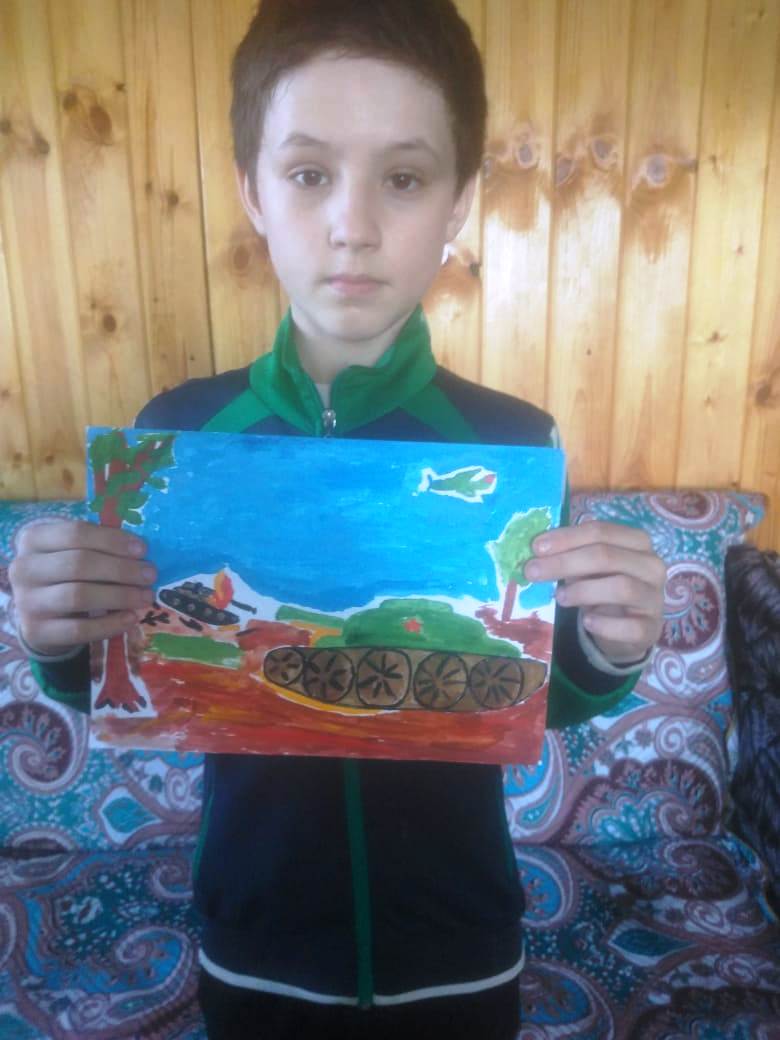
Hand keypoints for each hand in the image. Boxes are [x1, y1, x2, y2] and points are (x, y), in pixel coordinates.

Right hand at [8, 520, 156, 654]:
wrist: (39, 614)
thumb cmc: (65, 574)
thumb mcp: (72, 552)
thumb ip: (100, 547)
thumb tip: (142, 552)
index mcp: (33, 539)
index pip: (76, 533)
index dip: (113, 540)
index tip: (143, 550)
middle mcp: (24, 568)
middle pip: (79, 564)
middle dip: (122, 569)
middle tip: (150, 574)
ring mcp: (27, 602)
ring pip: (78, 596)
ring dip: (120, 596)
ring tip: (145, 596)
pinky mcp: (36, 632)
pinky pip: (79, 629)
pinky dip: (110, 624)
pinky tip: (131, 618)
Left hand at [524, 520, 666, 664]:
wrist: (629, 629)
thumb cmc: (604, 587)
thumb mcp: (589, 568)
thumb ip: (570, 556)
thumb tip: (537, 552)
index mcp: (637, 542)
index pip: (601, 531)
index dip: (567, 537)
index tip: (536, 547)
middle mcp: (651, 566)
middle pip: (607, 556)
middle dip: (564, 562)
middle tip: (532, 571)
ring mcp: (654, 598)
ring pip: (621, 587)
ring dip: (583, 591)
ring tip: (559, 597)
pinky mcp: (651, 628)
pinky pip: (630, 626)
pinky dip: (605, 624)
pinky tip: (587, 622)